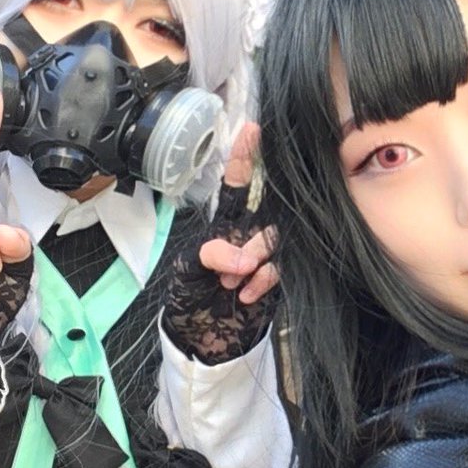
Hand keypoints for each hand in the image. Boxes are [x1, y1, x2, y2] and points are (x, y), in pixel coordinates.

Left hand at [162, 123, 278, 363]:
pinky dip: (264, 281)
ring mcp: (266, 256)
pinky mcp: (279, 279)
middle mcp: (250, 233)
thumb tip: (245, 256)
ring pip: (278, 241)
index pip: (238, 183)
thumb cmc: (188, 297)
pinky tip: (245, 294)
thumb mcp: (186, 271)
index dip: (245, 156)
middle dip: (258, 236)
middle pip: (269, 213)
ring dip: (258, 262)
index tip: (252, 128)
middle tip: (238, 264)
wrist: (203, 340)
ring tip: (233, 283)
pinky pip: (282, 269)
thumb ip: (210, 254)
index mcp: (225, 223)